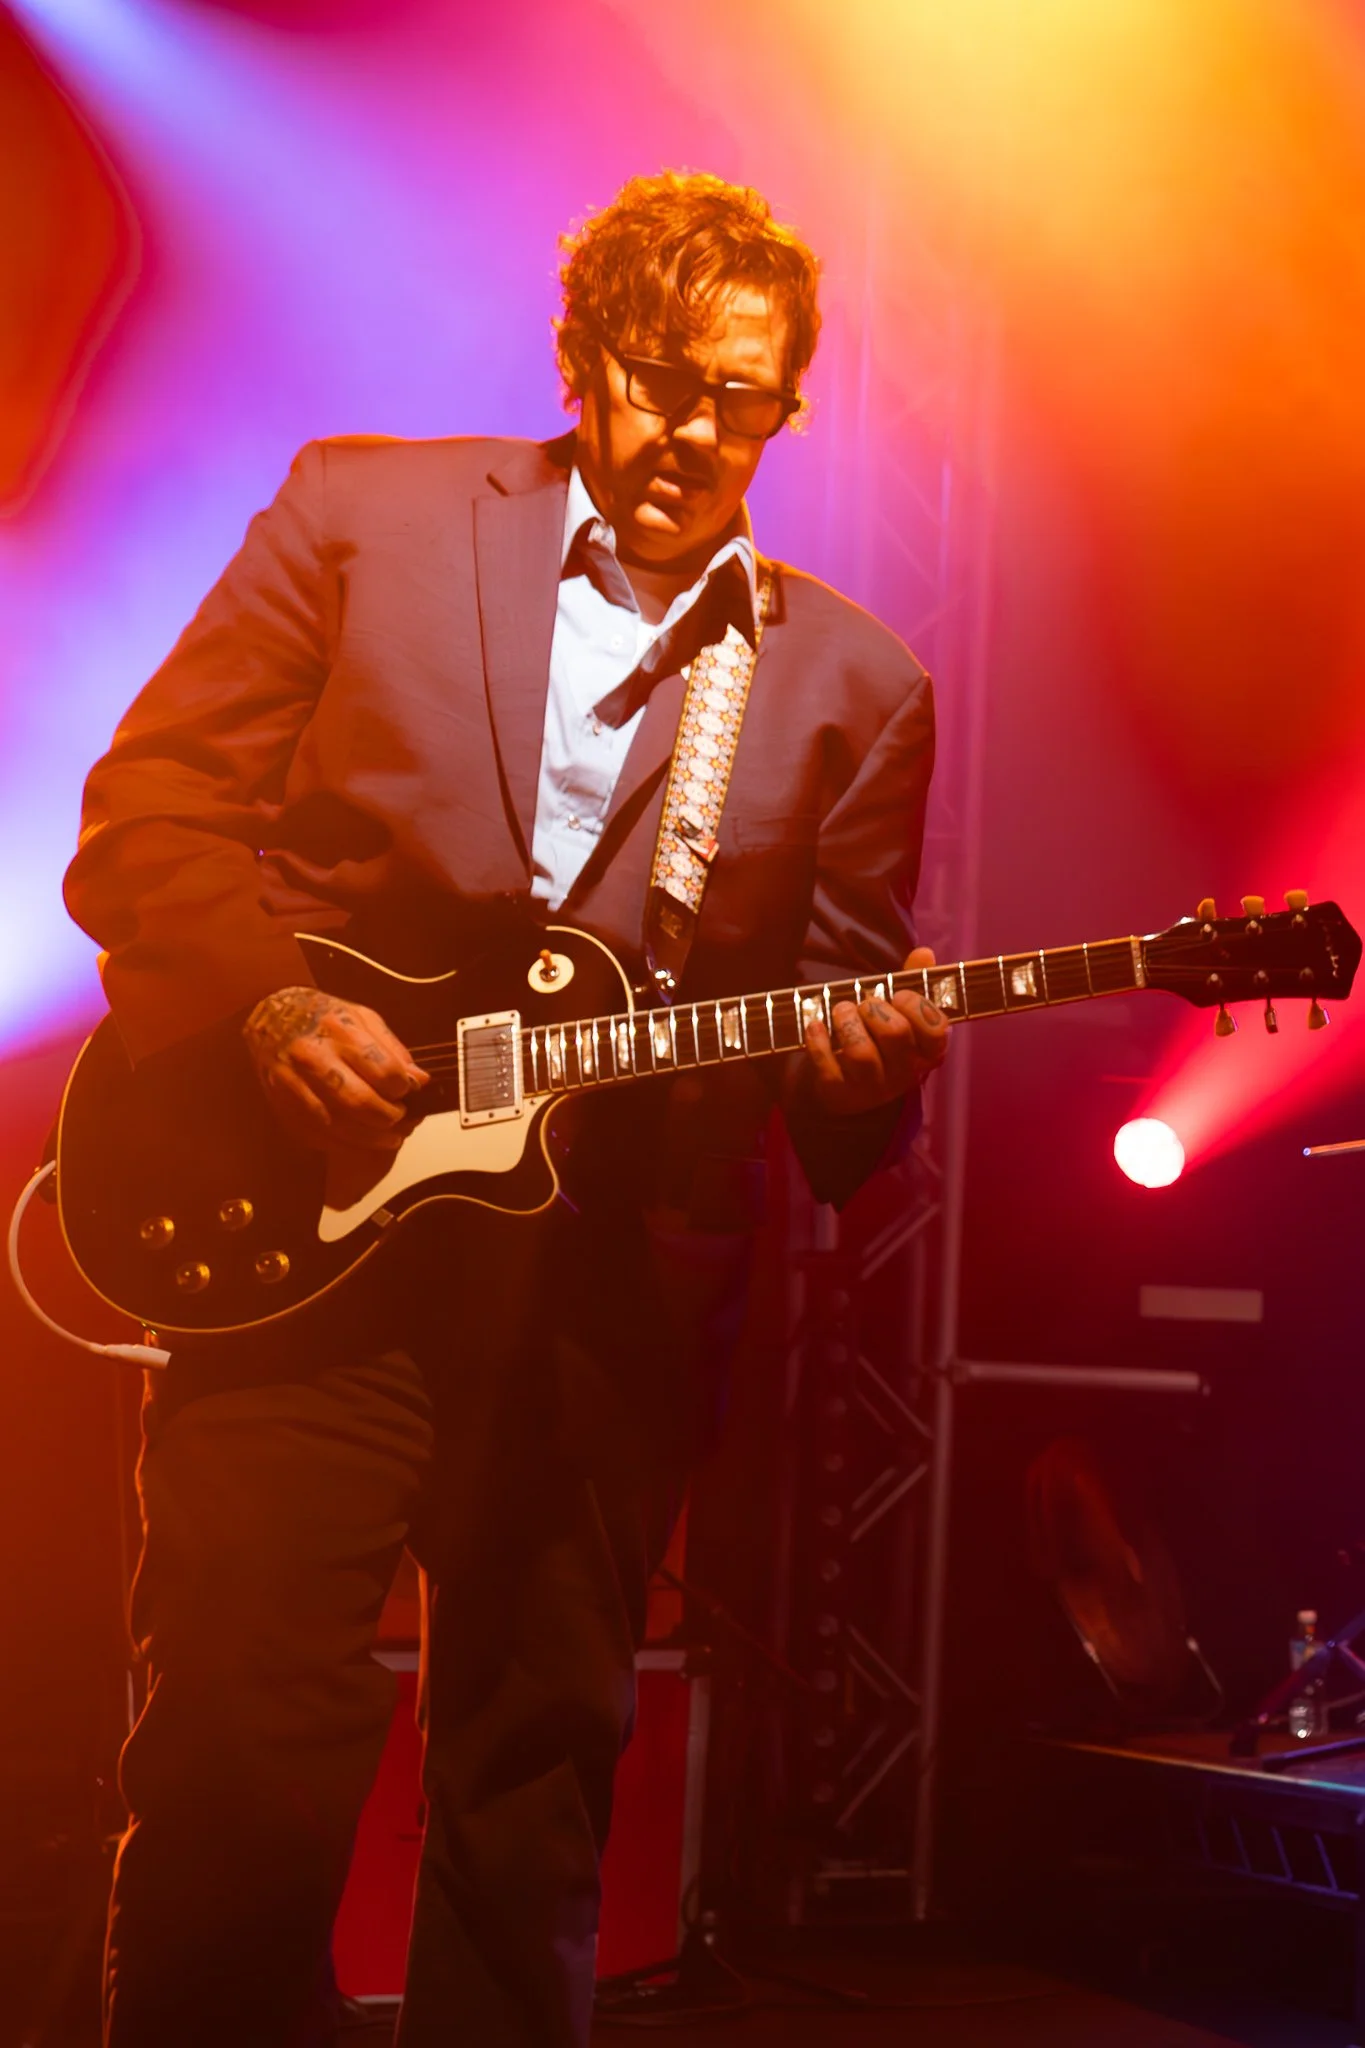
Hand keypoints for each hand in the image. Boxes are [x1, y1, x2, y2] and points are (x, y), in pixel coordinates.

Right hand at [243, 986, 428, 1150]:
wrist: (269, 1016)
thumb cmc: (322, 1017)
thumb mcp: (362, 1017)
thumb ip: (392, 1048)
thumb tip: (419, 1079)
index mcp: (339, 1031)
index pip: (383, 1070)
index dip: (403, 1088)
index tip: (408, 1091)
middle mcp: (314, 1057)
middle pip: (361, 1102)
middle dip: (390, 1117)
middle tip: (401, 1117)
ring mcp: (295, 1084)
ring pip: (340, 1125)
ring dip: (372, 1138)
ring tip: (390, 1136)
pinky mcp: (282, 1105)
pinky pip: (318, 1135)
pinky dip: (345, 1143)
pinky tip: (360, 1139)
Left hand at [803, 946, 948, 1114]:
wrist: (847, 1085)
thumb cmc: (879, 1037)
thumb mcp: (899, 1010)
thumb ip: (913, 982)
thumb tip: (924, 953)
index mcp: (927, 1051)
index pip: (936, 1030)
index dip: (916, 1006)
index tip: (898, 996)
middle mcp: (905, 1073)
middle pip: (895, 1034)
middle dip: (874, 1008)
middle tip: (863, 1004)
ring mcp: (873, 1087)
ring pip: (862, 1054)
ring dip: (847, 1022)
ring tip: (841, 1011)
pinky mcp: (842, 1093)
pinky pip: (829, 1068)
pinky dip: (818, 1042)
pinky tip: (816, 1026)